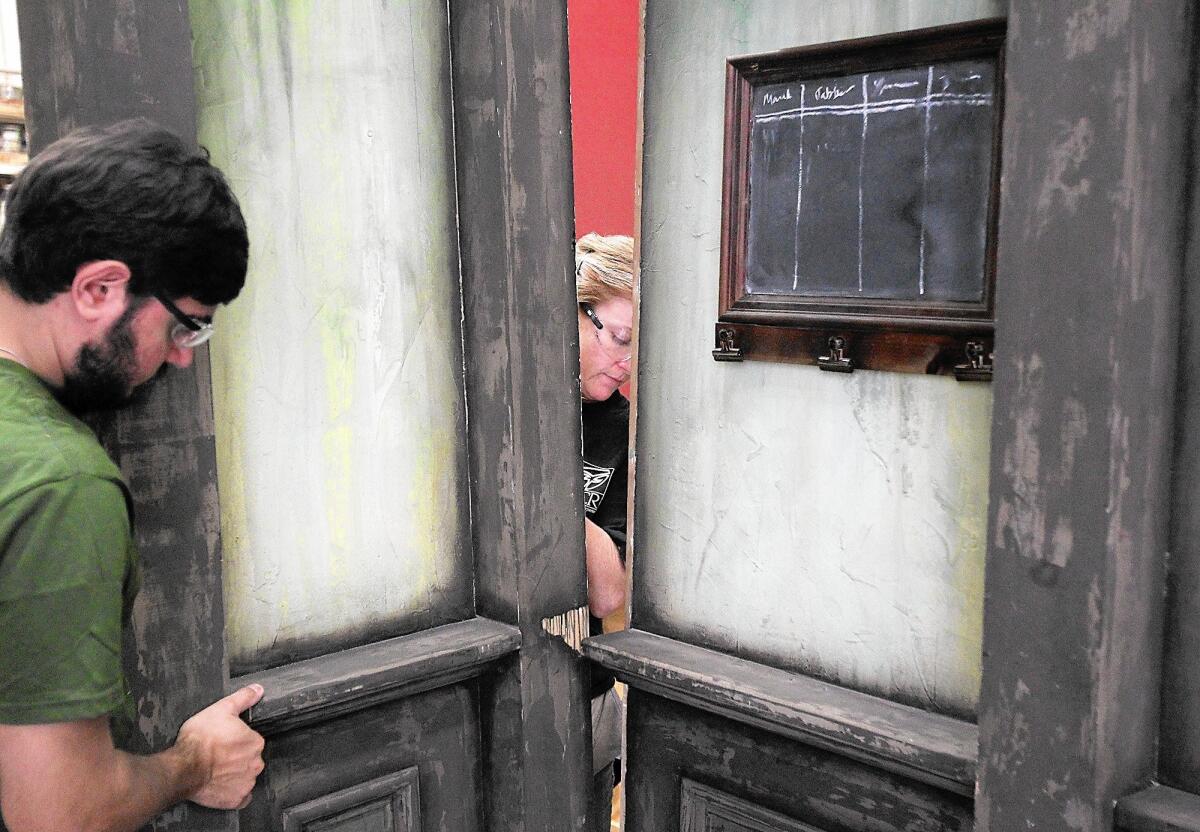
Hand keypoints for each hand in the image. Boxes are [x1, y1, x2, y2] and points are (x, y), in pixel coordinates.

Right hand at [177, 683, 265, 809]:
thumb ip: (243, 698)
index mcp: (255, 742)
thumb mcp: (221, 709)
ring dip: (235, 774)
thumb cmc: (199, 740)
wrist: (183, 768)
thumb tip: (258, 689)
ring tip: (216, 769)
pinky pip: (241, 796)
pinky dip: (233, 791)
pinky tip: (222, 784)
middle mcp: (256, 764)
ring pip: (245, 776)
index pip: (251, 740)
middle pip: (249, 758)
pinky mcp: (236, 799)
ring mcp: (246, 783)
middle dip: (236, 757)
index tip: (224, 740)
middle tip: (218, 755)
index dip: (236, 739)